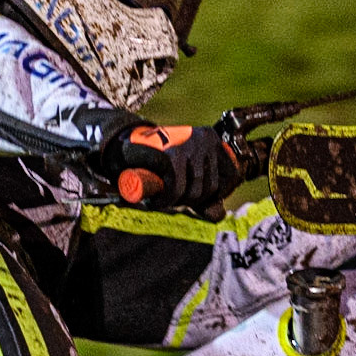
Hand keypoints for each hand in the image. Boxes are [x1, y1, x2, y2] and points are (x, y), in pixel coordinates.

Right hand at [103, 124, 242, 211]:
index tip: (197, 197)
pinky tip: (156, 201)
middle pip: (211, 187)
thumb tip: (218, 215)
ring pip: (194, 190)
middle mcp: (204, 139)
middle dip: (190, 200)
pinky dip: (166, 200)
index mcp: (212, 140)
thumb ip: (204, 195)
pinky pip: (177, 188)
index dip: (215, 194)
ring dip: (176, 201)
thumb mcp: (185, 176)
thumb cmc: (157, 163)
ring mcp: (189, 146)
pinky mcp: (172, 155)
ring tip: (163, 197)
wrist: (124, 147)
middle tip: (172, 197)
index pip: (231, 176)